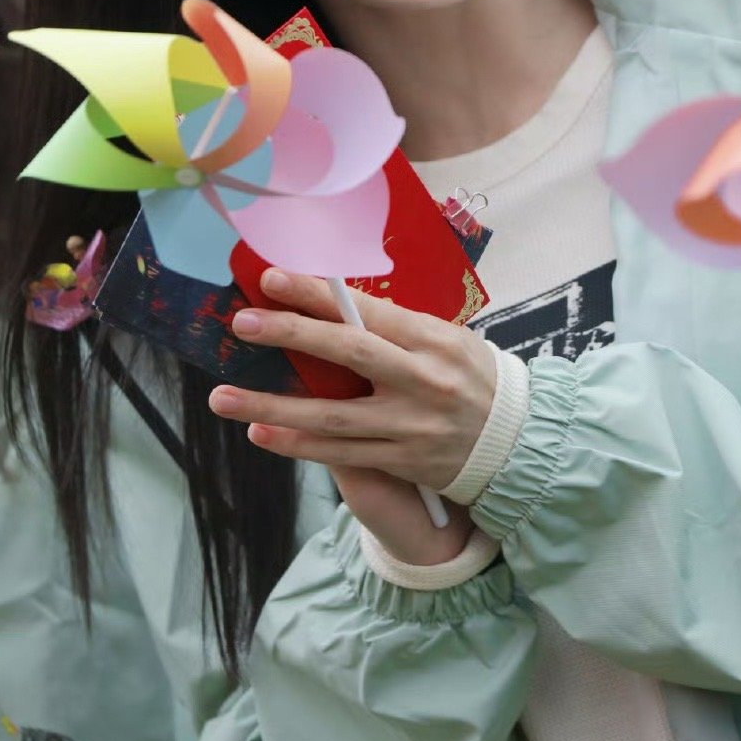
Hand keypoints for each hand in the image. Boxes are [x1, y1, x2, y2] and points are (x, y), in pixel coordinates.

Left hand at [207, 271, 495, 562]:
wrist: (517, 440)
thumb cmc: (474, 377)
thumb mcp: (446, 340)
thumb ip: (395, 327)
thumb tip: (336, 305)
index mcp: (431, 340)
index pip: (366, 311)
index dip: (316, 294)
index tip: (272, 280)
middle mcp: (420, 380)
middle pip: (347, 353)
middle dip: (291, 334)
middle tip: (242, 323)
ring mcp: (409, 425)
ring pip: (331, 417)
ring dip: (272, 407)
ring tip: (223, 398)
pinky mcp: (401, 460)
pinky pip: (339, 454)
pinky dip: (297, 445)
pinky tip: (261, 435)